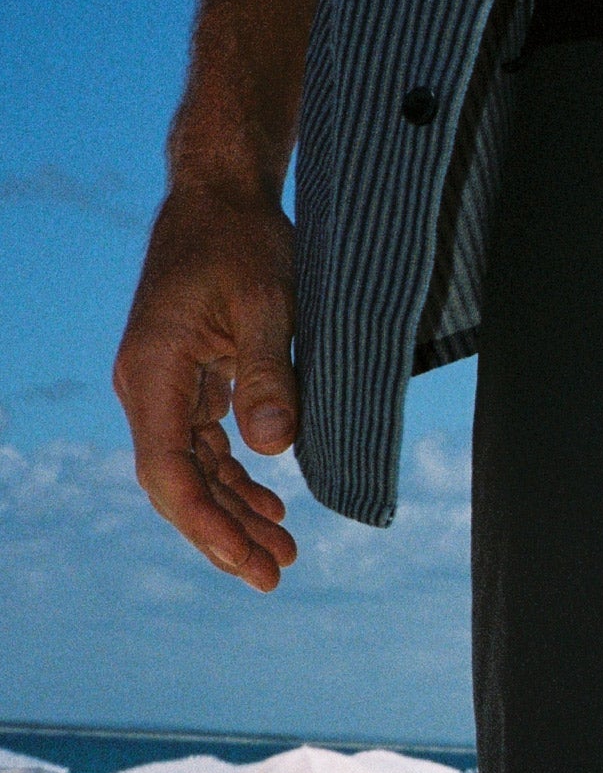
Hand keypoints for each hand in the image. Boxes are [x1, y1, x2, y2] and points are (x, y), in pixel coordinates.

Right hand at [113, 184, 299, 590]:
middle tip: (276, 576)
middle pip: (177, 483)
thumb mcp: (269, 302)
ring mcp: (164, 385)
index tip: (248, 562)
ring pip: (192, 470)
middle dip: (224, 534)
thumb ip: (269, 373)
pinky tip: (271, 504)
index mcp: (153, 372)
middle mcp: (147, 386)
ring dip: (234, 512)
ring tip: (284, 552)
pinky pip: (204, 445)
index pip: (168, 472)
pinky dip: (236, 477)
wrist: (221, 196)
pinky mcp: (188, 379)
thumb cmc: (244, 241)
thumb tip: (271, 446)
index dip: (206, 524)